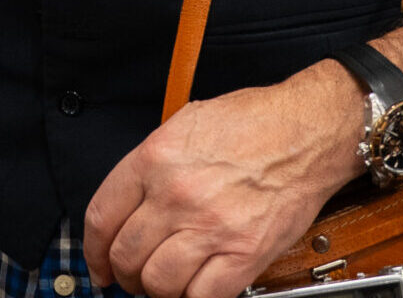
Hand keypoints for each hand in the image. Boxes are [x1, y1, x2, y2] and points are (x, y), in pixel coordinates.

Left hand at [83, 64, 364, 297]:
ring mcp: (210, 226)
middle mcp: (177, 194)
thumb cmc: (255, 122)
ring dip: (157, 290)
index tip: (99, 262)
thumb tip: (128, 203)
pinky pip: (202, 296)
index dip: (94, 250)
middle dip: (124, 274)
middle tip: (134, 275)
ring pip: (158, 283)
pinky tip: (196, 288)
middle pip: (126, 255)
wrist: (309, 130)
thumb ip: (152, 164)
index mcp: (155, 159)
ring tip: (166, 282)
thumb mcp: (186, 124)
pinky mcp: (244, 253)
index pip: (101, 217)